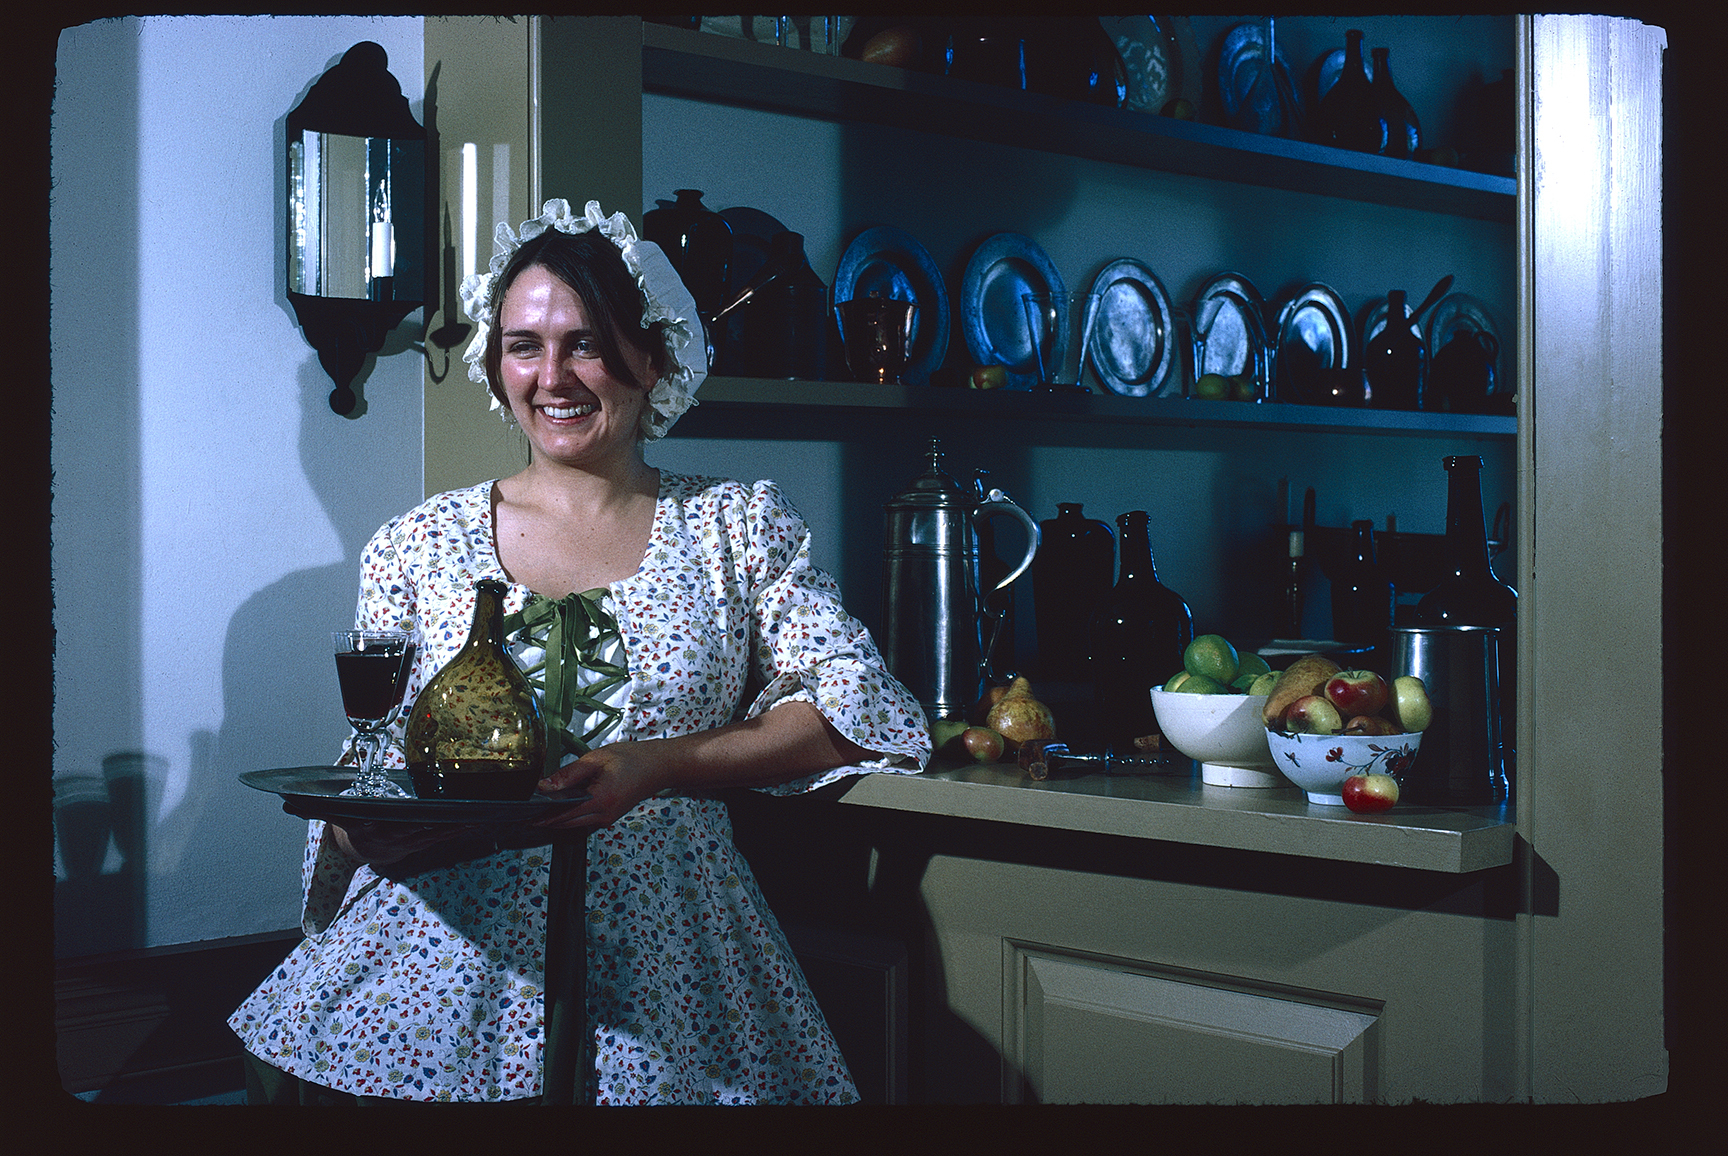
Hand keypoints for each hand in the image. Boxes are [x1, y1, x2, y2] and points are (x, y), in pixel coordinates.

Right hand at [332, 820, 484, 870]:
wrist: (363, 851)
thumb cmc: (354, 825)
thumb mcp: (336, 816)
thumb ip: (317, 809)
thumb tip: (289, 804)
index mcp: (371, 827)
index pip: (383, 825)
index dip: (396, 824)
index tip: (410, 820)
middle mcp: (392, 835)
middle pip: (413, 829)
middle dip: (431, 824)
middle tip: (448, 814)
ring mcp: (408, 841)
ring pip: (431, 834)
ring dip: (451, 827)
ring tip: (470, 816)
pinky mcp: (421, 843)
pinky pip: (440, 837)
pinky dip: (456, 830)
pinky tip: (472, 822)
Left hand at [533, 741, 673, 830]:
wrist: (660, 766)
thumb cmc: (632, 758)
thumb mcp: (596, 759)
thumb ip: (568, 774)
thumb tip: (543, 787)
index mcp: (599, 800)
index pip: (561, 815)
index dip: (540, 816)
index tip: (521, 814)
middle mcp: (603, 815)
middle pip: (565, 824)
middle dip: (544, 820)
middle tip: (523, 813)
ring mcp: (607, 819)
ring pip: (574, 824)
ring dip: (557, 819)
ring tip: (537, 808)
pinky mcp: (610, 816)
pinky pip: (584, 820)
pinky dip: (570, 815)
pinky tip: (560, 805)